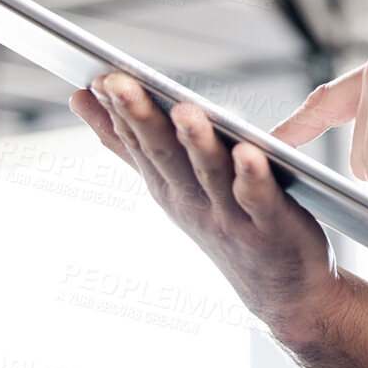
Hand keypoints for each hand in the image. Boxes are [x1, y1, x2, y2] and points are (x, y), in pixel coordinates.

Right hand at [70, 73, 340, 343]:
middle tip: (118, 81)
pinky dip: (252, 176)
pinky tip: (250, 152)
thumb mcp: (170, 183)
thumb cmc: (225, 225)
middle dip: (141, 116)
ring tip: (185, 108)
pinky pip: (259, 198)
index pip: (137, 143)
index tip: (99, 75)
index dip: (119, 110)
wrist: (283, 293)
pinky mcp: (270, 226)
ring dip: (196, 141)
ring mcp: (228, 216)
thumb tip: (83, 97)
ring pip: (207, 173)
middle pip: (163, 153)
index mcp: (168, 187)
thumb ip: (132, 145)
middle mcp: (190, 201)